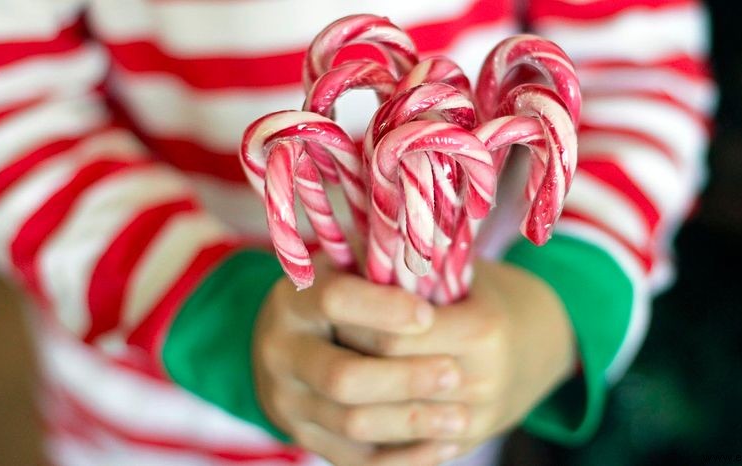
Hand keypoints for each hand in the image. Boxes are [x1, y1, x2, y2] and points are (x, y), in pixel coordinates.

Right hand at [253, 257, 466, 465]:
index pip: (335, 301)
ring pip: (354, 424)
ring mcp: (288, 402)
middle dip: (404, 378)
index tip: (427, 314)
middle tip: (453, 373)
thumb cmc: (351, 294)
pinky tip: (444, 445)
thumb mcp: (356, 266)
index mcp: (292, 299)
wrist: (297, 342)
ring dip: (412, 422)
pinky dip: (405, 458)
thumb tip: (428, 238)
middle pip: (343, 377)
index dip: (383, 309)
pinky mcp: (306, 440)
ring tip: (462, 416)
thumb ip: (384, 260)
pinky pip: (358, 462)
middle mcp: (279, 352)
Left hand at [336, 260, 576, 455]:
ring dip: (344, 398)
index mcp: (483, 331)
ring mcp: (474, 421)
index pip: (392, 336)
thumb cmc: (486, 294)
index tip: (332, 304)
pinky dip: (364, 435)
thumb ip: (411, 265)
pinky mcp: (463, 446)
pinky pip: (399, 457)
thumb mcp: (458, 270)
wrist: (541, 342)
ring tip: (325, 369)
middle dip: (345, 357)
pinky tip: (342, 411)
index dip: (354, 321)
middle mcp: (482, 381)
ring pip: (382, 424)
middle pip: (384, 378)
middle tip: (325, 337)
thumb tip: (347, 250)